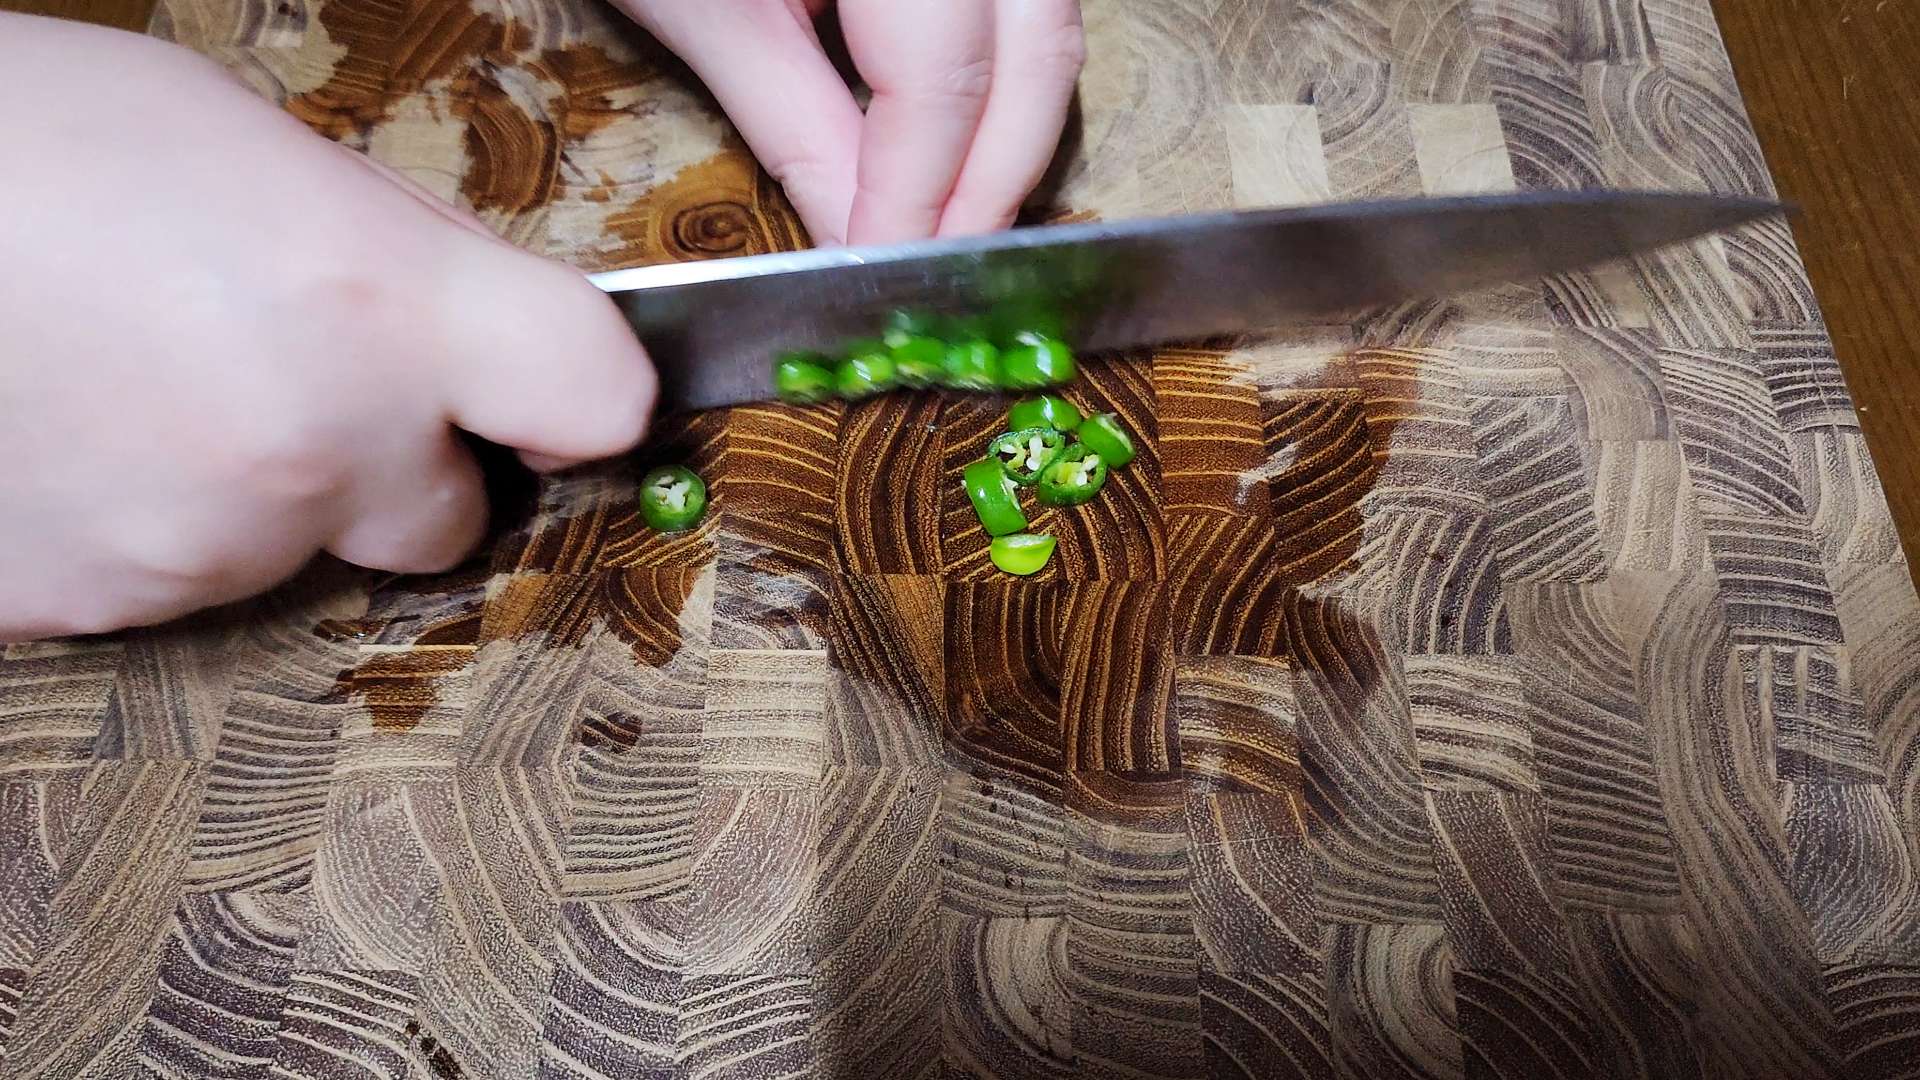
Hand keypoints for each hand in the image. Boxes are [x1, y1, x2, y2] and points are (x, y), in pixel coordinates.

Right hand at [0, 15, 655, 640]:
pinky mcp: (95, 611)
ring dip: (261, 490)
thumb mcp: (250, 146)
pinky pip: (178, 586)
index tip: (560, 394)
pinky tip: (77, 440)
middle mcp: (317, 449)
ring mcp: (204, 549)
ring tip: (137, 384)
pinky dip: (149, 528)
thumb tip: (474, 324)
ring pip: (304, 552)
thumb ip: (400, 253)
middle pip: (451, 517)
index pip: (591, 395)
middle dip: (399, 465)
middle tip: (294, 380)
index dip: (583, 395)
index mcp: (379, 308)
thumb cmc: (29, 143)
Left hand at [620, 0, 1085, 245]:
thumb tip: (858, 239)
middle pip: (1033, 56)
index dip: (921, 192)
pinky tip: (959, 151)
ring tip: (952, 221)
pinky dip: (1005, 86)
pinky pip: (1030, 10)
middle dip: (992, 180)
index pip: (943, 81)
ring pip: (1049, 33)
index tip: (890, 269)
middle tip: (940, 268)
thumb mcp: (709, 15)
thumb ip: (795, 128)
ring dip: (1011, 139)